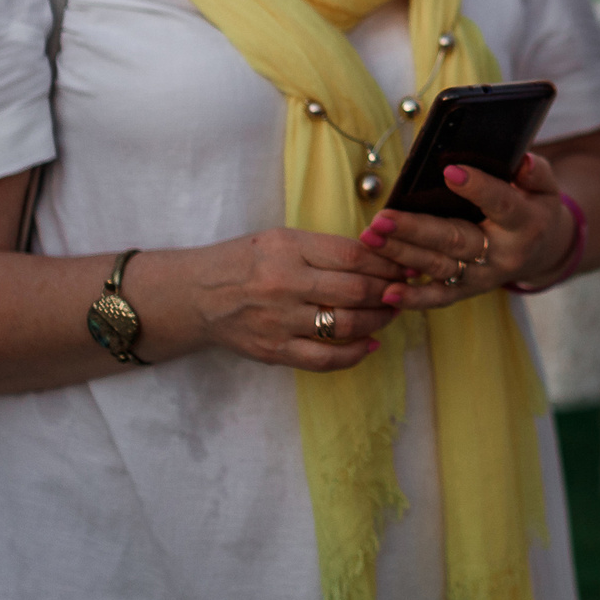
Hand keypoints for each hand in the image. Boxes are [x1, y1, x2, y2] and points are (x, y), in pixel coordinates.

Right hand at [188, 227, 402, 371]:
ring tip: (390, 313)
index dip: (385, 262)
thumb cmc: (243, 262)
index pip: (351, 255)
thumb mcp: (280, 240)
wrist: (196, 296)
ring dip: (378, 321)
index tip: (402, 265)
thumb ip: (323, 249)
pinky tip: (369, 344)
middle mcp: (284, 284)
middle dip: (388, 292)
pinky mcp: (274, 352)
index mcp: (287, 249)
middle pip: (355, 291)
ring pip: (346, 326)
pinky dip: (354, 354)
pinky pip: (324, 359)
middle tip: (403, 290)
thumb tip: (377, 258)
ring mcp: (279, 322)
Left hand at [357, 151, 577, 312]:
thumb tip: (521, 161)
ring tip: (371, 238)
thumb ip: (536, 172)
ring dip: (402, 255)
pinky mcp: (467, 290)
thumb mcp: (546, 188)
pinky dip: (414, 298)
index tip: (450, 171)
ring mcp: (483, 276)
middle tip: (382, 218)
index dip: (478, 188)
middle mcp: (503, 254)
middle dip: (416, 229)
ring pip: (439, 266)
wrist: (541, 252)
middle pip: (457, 241)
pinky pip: (439, 297)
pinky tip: (388, 292)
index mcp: (525, 222)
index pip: (501, 204)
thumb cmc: (535, 208)